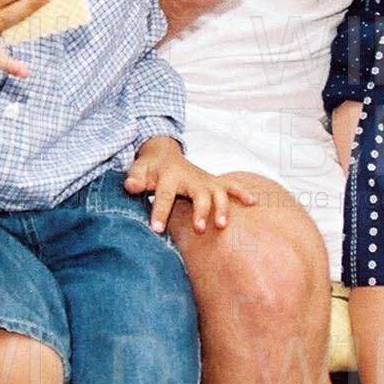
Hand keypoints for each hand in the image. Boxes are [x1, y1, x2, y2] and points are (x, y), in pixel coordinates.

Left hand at [124, 135, 257, 232]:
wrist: (163, 153)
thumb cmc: (150, 168)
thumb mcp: (138, 171)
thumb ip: (134, 179)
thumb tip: (130, 186)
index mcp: (169, 176)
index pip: (164, 195)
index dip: (160, 212)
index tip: (157, 230)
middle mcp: (190, 178)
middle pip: (199, 194)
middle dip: (200, 211)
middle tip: (199, 229)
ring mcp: (204, 180)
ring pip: (218, 192)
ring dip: (222, 207)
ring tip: (221, 225)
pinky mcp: (213, 182)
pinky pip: (231, 185)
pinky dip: (242, 192)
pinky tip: (253, 202)